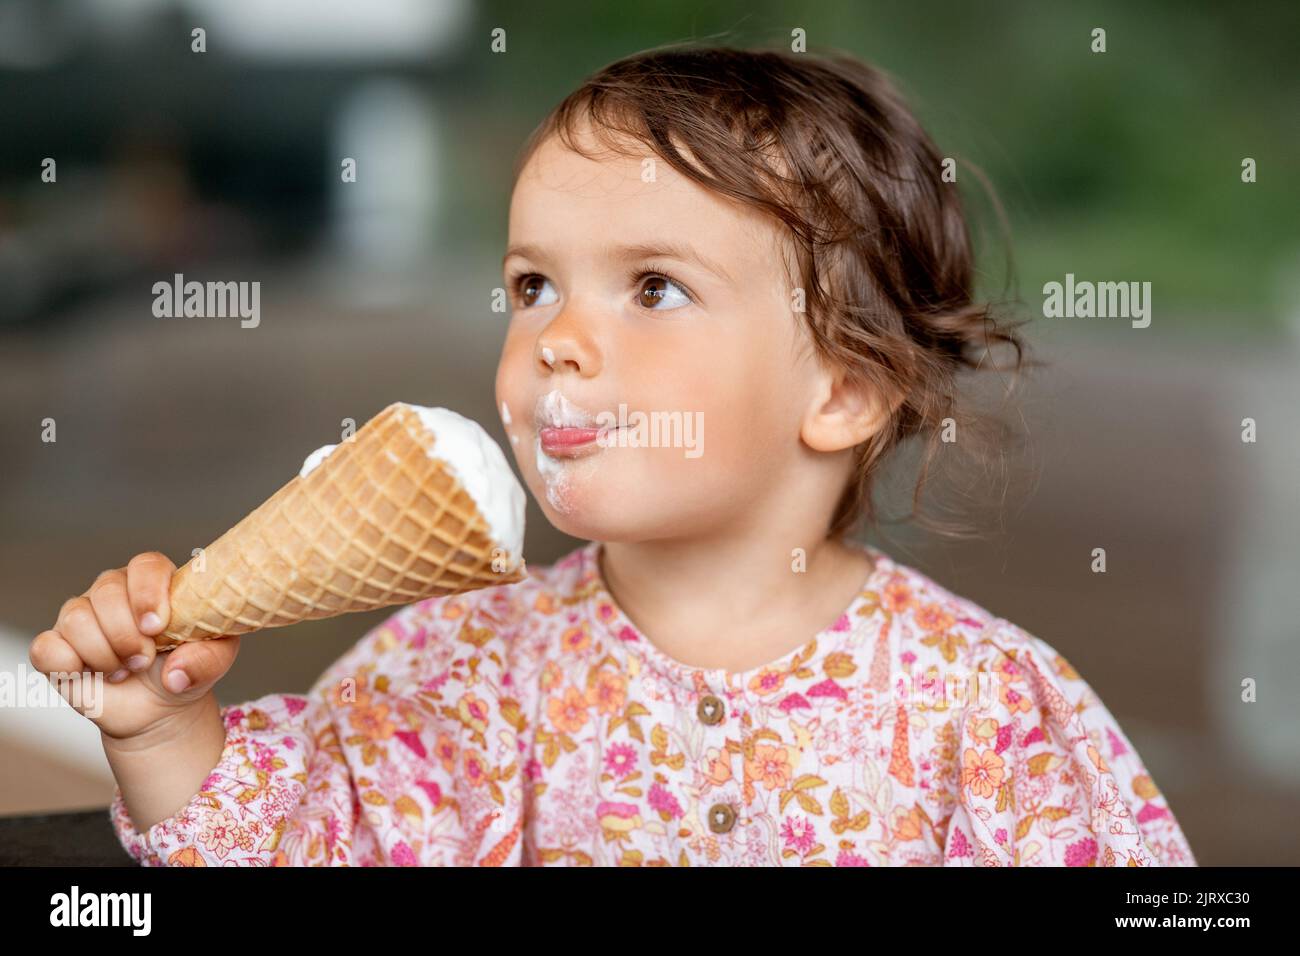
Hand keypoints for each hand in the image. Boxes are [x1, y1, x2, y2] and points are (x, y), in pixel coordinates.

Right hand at [28, 551, 240, 741]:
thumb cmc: (185, 668)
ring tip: (125, 670)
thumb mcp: (212, 663)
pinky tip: (91, 676)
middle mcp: (113, 591)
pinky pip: (47, 647)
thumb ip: (205, 662)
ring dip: (104, 654)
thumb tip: (175, 675)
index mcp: (154, 583)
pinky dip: (68, 666)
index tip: (156, 627)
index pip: (145, 565)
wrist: (158, 707)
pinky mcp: (54, 646)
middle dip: (127, 634)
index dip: (147, 593)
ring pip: (76, 618)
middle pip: (106, 592)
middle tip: (145, 660)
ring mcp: (80, 616)